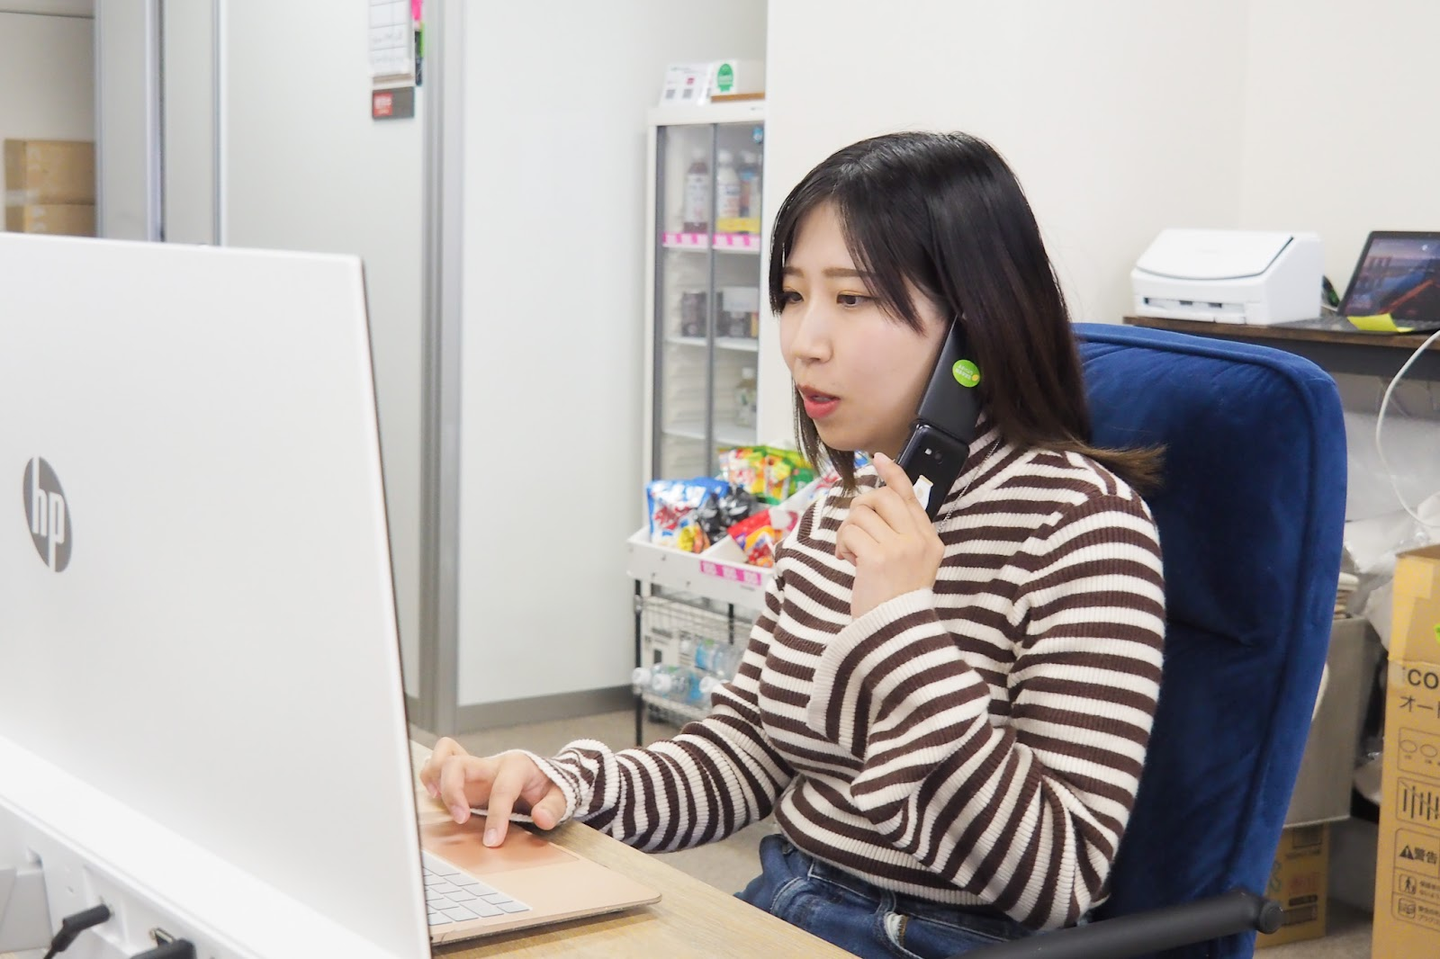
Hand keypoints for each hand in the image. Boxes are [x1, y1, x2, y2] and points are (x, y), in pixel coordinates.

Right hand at [418, 737, 566, 845]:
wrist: (542, 774)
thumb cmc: (547, 786)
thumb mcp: (561, 795)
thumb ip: (553, 807)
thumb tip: (542, 818)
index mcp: (516, 766)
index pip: (502, 789)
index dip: (497, 816)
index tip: (492, 841)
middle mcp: (491, 763)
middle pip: (459, 764)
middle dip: (453, 791)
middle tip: (460, 819)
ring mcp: (475, 767)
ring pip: (444, 756)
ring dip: (435, 776)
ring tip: (437, 798)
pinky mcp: (465, 774)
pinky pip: (440, 762)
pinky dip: (431, 774)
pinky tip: (434, 793)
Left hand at [834, 452, 943, 618]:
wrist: (895, 632)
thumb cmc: (896, 600)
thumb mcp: (911, 563)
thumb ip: (900, 533)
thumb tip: (874, 501)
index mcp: (929, 539)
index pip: (909, 496)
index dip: (892, 474)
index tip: (878, 459)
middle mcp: (919, 540)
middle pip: (881, 497)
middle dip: (860, 508)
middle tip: (855, 530)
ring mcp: (900, 547)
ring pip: (861, 514)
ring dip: (848, 532)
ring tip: (852, 554)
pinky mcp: (878, 557)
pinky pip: (850, 533)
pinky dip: (842, 546)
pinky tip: (848, 562)